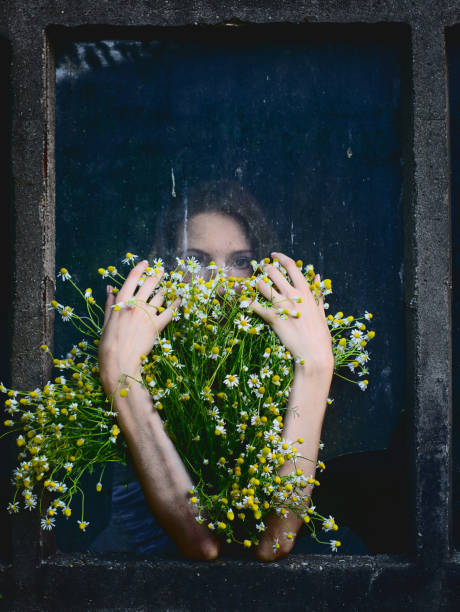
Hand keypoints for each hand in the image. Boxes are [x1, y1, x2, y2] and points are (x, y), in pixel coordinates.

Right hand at [98, 260, 179, 395]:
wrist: (119, 361)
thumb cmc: (108, 343)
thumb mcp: (106, 321)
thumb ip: (110, 303)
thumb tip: (110, 287)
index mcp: (121, 303)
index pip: (132, 279)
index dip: (140, 268)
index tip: (146, 263)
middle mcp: (135, 305)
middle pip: (149, 284)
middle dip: (156, 275)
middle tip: (162, 271)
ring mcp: (147, 315)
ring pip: (159, 296)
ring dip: (165, 289)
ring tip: (170, 284)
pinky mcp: (157, 326)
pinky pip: (170, 312)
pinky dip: (177, 304)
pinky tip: (181, 298)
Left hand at [249, 252, 333, 379]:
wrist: (314, 353)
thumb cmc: (320, 333)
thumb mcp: (321, 309)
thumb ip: (318, 292)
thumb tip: (318, 276)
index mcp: (305, 291)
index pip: (291, 266)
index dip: (280, 257)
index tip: (273, 255)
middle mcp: (293, 295)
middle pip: (274, 273)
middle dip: (265, 268)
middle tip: (260, 268)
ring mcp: (282, 306)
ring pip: (263, 286)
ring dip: (256, 283)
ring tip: (252, 283)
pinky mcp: (273, 318)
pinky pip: (256, 306)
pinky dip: (248, 302)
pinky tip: (244, 301)